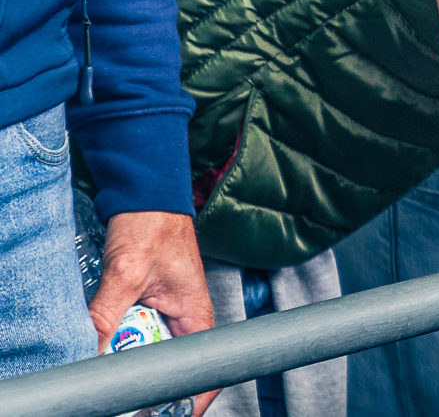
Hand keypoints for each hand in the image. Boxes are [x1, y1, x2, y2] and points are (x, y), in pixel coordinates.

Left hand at [91, 211, 217, 414]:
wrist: (145, 196)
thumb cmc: (152, 226)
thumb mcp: (127, 273)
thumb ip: (106, 314)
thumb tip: (86, 352)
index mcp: (197, 316)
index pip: (202, 373)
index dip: (184, 402)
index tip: (158, 414)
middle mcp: (184, 321)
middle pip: (166, 369)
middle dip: (144, 382)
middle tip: (119, 394)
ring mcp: (164, 315)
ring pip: (144, 355)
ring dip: (124, 360)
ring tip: (106, 366)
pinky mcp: (146, 308)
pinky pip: (130, 338)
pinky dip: (115, 344)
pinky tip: (100, 345)